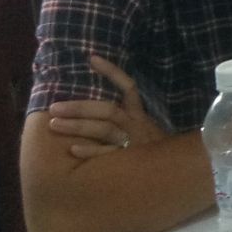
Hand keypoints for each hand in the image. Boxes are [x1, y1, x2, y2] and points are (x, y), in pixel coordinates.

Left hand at [48, 56, 166, 159]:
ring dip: (78, 126)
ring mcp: (132, 142)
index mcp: (140, 116)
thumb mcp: (146, 132)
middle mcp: (136, 125)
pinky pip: (107, 154)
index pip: (128, 87)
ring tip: (54, 124)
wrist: (177, 172)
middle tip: (54, 107)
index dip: (112, 72)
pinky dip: (90, 151)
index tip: (92, 58)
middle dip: (79, 107)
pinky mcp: (129, 161)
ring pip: (104, 129)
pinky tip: (73, 149)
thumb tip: (98, 109)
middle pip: (107, 110)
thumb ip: (128, 122)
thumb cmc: (153, 154)